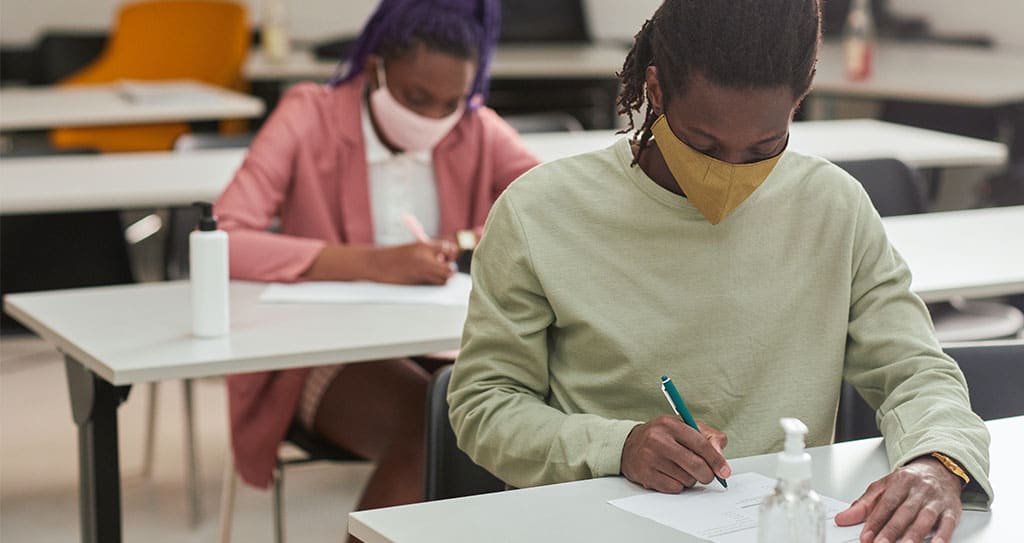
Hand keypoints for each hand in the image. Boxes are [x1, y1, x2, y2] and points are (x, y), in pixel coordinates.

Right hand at [371, 241, 456, 284]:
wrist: (378, 263)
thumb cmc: (394, 255)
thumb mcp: (413, 248)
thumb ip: (429, 251)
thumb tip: (445, 258)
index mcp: (424, 246)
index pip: (449, 249)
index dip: (452, 254)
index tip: (449, 255)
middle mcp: (425, 259)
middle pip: (450, 269)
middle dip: (450, 270)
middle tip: (446, 268)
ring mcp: (421, 272)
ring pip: (443, 279)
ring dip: (443, 278)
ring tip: (436, 274)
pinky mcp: (417, 283)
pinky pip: (432, 284)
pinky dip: (434, 282)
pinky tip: (426, 278)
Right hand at [620, 415, 730, 492]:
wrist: (629, 445)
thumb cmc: (662, 436)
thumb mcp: (684, 427)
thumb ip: (708, 436)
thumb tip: (720, 453)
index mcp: (671, 424)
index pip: (701, 444)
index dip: (716, 460)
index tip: (725, 471)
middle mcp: (658, 439)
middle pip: (695, 465)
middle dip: (707, 474)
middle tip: (707, 475)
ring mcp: (650, 457)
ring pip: (686, 479)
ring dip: (690, 479)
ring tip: (680, 469)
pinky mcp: (645, 474)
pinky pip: (674, 488)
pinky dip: (677, 485)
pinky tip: (670, 475)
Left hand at [835, 456, 962, 542]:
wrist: (940, 469)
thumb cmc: (910, 480)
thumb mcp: (883, 486)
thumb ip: (864, 504)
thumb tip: (843, 518)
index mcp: (901, 481)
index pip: (886, 503)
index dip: (875, 521)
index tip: (866, 536)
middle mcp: (919, 490)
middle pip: (904, 512)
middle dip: (891, 531)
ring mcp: (936, 500)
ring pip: (924, 519)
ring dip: (914, 535)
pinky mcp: (952, 510)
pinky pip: (948, 524)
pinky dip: (942, 536)